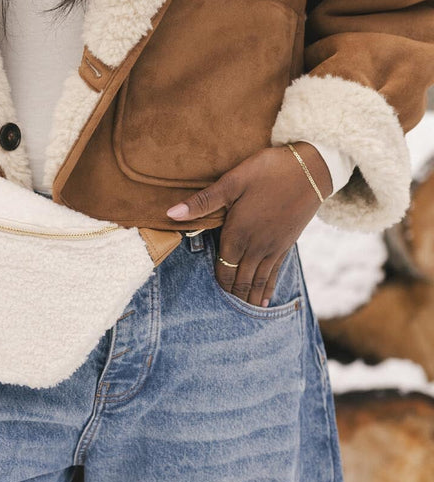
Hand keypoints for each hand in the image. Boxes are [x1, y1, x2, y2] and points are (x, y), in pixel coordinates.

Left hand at [166, 142, 332, 306]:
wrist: (311, 168)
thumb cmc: (269, 171)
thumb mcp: (232, 181)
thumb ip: (203, 202)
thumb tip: (170, 214)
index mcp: (237, 234)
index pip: (223, 268)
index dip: (217, 282)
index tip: (210, 294)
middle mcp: (255, 247)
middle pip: (240, 280)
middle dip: (232, 295)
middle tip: (224, 313)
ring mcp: (273, 248)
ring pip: (258, 281)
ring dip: (249, 297)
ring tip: (243, 313)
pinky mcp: (287, 245)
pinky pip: (275, 274)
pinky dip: (268, 289)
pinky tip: (265, 301)